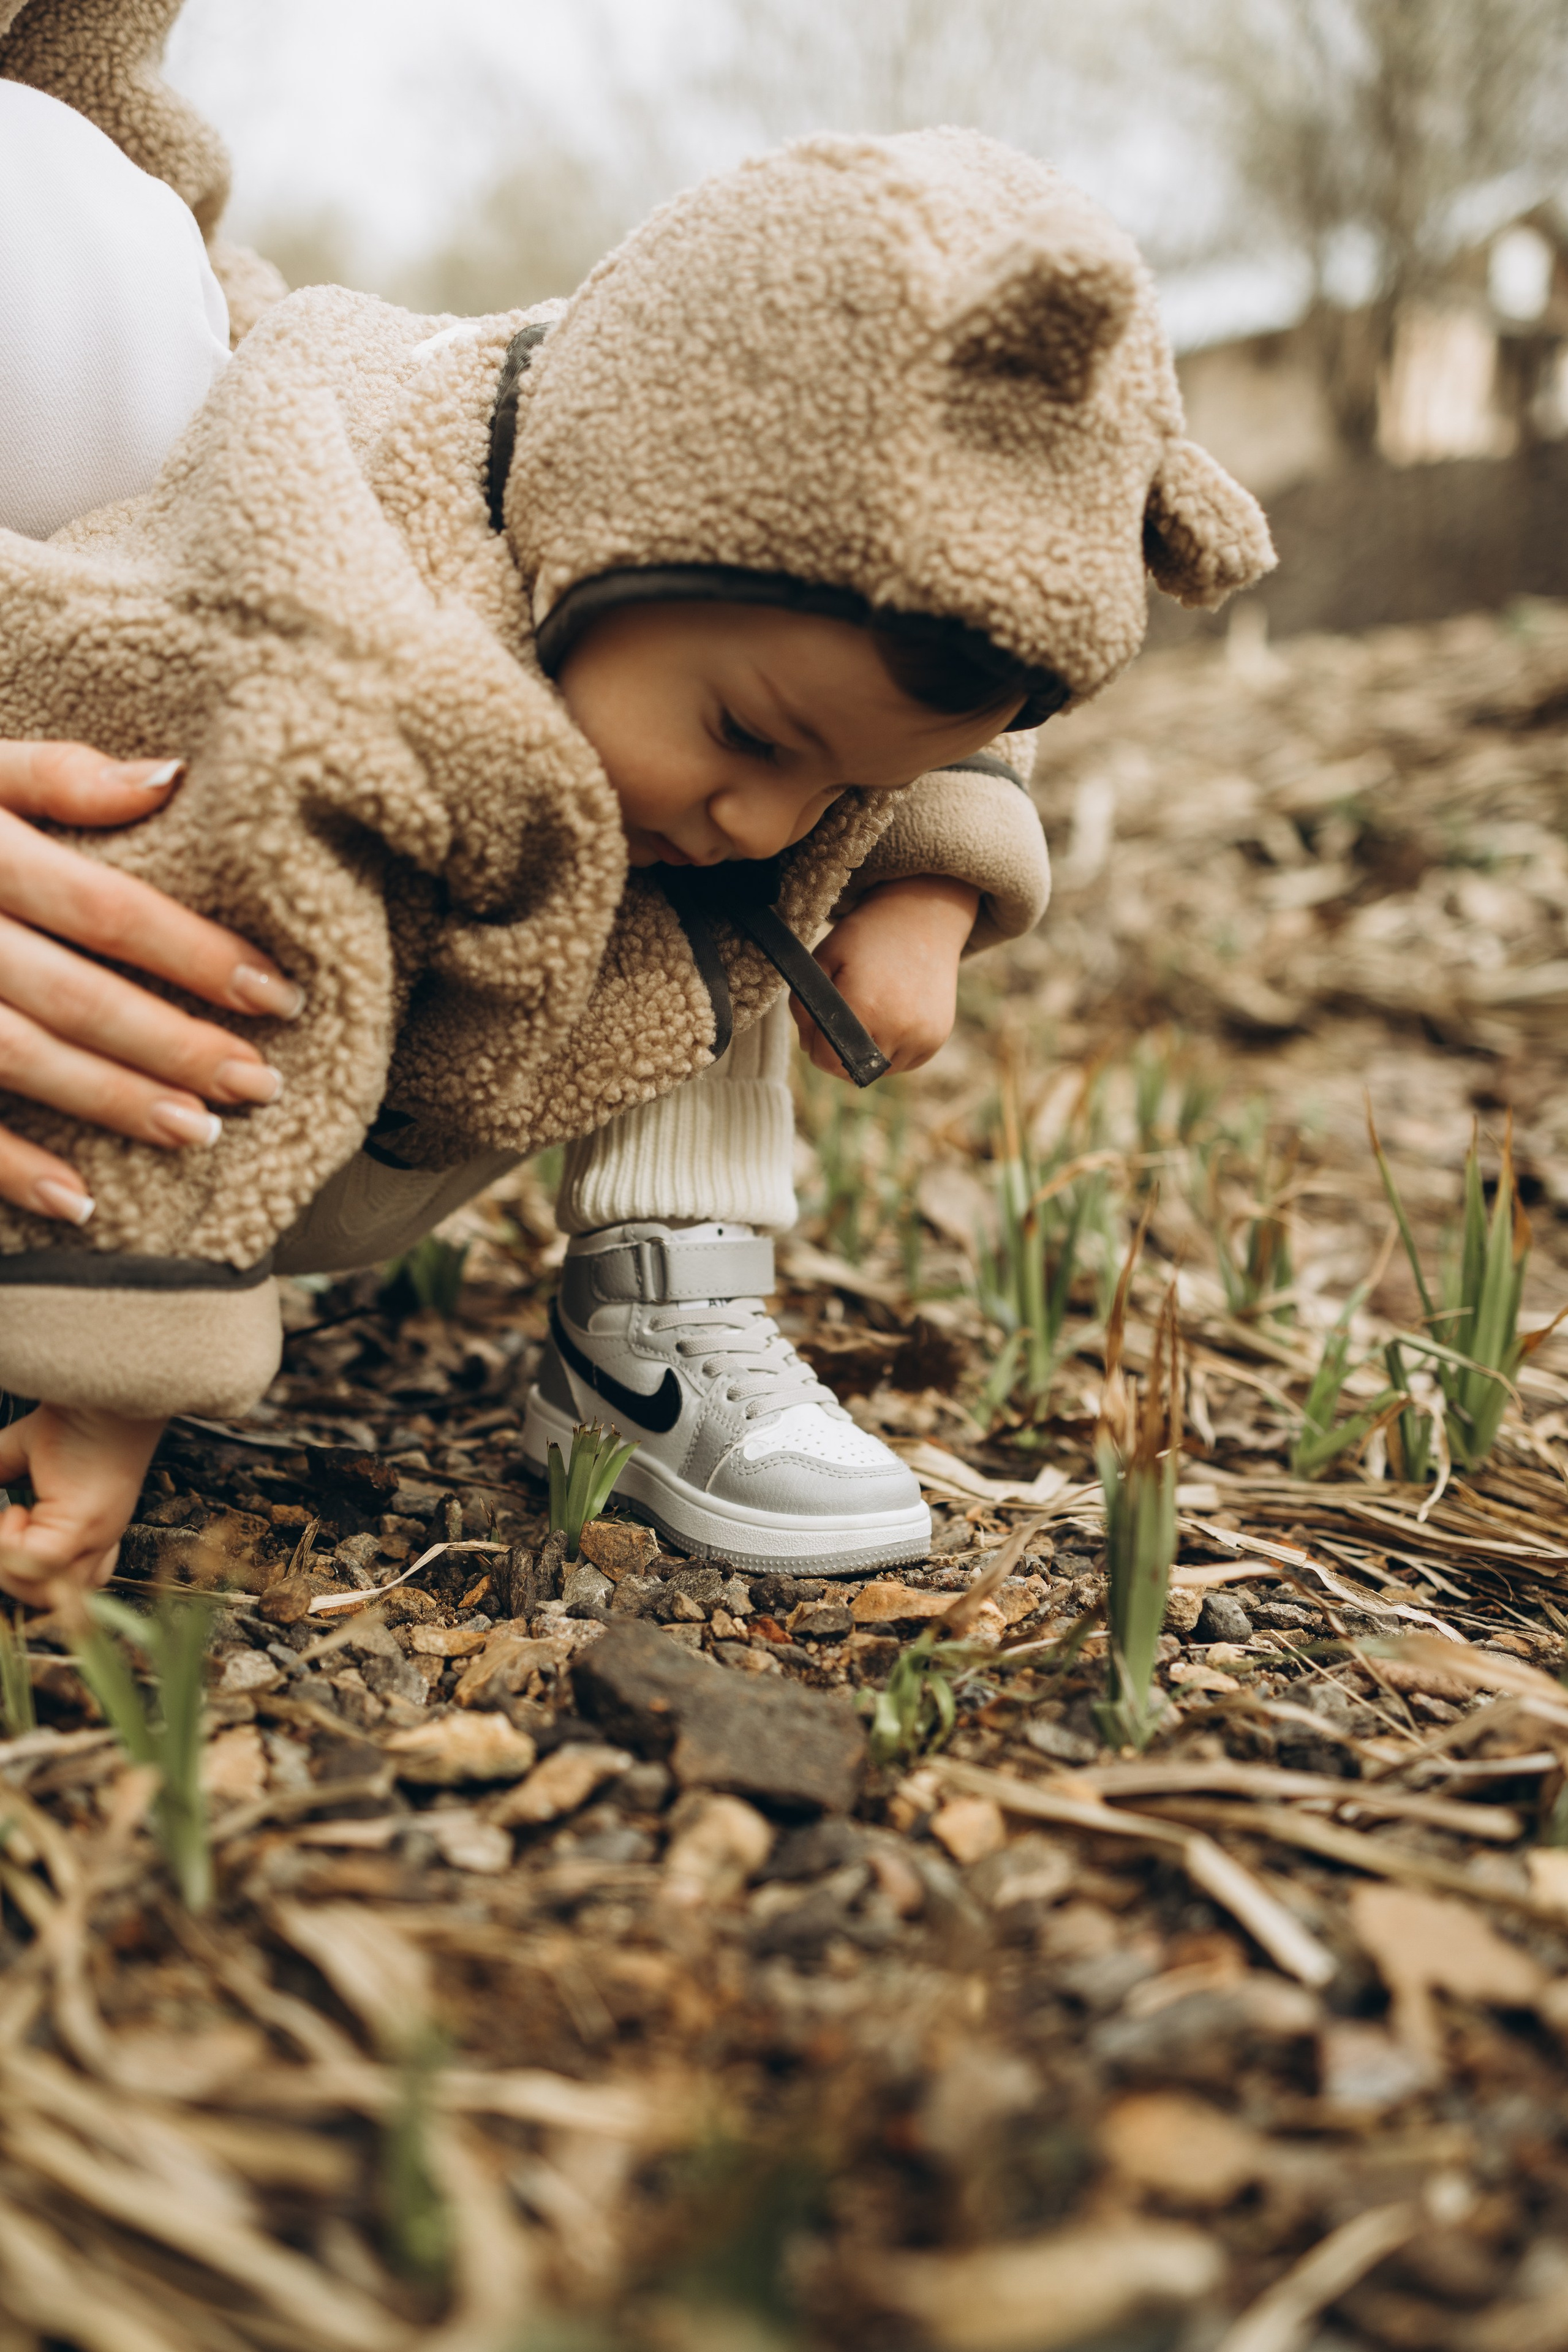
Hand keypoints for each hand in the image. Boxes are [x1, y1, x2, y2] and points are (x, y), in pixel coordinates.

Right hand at [0, 740, 303, 1224]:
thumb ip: (54, 774)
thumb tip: (175, 779)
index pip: (102, 904)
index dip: (193, 951)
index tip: (277, 993)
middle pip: (70, 990)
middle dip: (172, 1041)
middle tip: (258, 1083)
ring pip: (14, 1056)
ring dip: (108, 1100)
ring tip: (195, 1133)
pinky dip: (8, 1166)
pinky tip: (77, 1201)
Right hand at [0, 1403, 163, 1608]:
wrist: (104, 1389)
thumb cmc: (79, 1416)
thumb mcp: (24, 1453)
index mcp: (93, 1525)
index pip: (75, 1582)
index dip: (39, 1572)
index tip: (17, 1525)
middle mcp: (100, 1536)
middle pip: (57, 1595)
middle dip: (17, 1574)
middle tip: (6, 1526)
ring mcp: (96, 1534)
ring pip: (44, 1590)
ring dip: (10, 1562)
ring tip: (8, 1518)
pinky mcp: (84, 1524)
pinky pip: (38, 1564)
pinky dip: (11, 1547)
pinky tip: (12, 1513)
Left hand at [791, 874, 978, 1080]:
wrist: (921, 919)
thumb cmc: (864, 937)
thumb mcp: (823, 959)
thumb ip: (804, 1005)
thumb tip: (809, 1047)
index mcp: (864, 1007)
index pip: (827, 1060)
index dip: (816, 1047)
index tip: (817, 1028)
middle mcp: (897, 1028)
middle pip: (851, 1070)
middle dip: (838, 1052)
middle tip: (841, 1019)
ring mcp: (921, 1036)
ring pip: (878, 1071)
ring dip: (865, 1054)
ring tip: (869, 1014)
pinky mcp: (936, 1039)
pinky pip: (903, 1062)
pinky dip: (891, 1049)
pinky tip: (890, 1017)